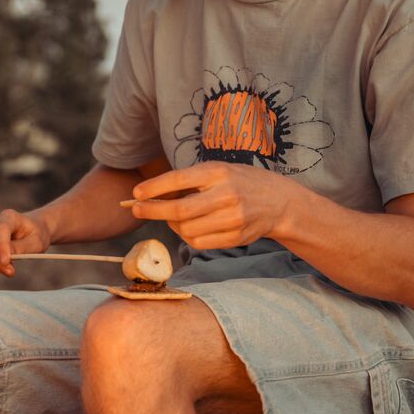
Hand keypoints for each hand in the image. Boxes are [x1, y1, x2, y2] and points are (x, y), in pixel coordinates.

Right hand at [0, 209, 51, 276]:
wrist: (29, 231)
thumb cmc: (34, 235)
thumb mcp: (37, 242)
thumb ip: (22, 248)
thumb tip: (6, 257)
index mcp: (8, 217)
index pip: (0, 229)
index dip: (1, 247)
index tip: (7, 263)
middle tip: (10, 271)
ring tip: (6, 268)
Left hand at [130, 162, 295, 250]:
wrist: (277, 201)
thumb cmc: (238, 182)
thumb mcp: (216, 171)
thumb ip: (188, 181)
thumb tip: (150, 193)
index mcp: (219, 173)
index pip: (180, 179)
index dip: (155, 188)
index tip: (136, 194)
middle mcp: (226, 195)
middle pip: (180, 210)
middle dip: (154, 211)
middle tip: (136, 209)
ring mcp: (233, 218)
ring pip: (186, 229)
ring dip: (172, 225)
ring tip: (172, 217)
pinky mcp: (235, 237)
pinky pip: (198, 242)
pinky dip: (186, 236)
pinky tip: (188, 227)